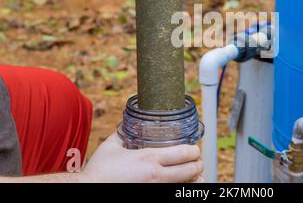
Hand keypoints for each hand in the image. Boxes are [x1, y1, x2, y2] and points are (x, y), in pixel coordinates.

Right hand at [80, 132, 202, 182]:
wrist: (87, 190)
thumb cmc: (99, 171)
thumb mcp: (111, 147)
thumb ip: (122, 133)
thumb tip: (126, 124)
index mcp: (149, 159)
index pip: (184, 153)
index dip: (194, 151)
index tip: (195, 149)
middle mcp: (157, 176)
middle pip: (191, 170)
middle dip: (197, 164)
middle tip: (196, 161)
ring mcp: (156, 190)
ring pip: (187, 186)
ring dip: (194, 178)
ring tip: (193, 174)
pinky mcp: (154, 197)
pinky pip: (176, 193)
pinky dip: (183, 188)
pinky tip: (182, 184)